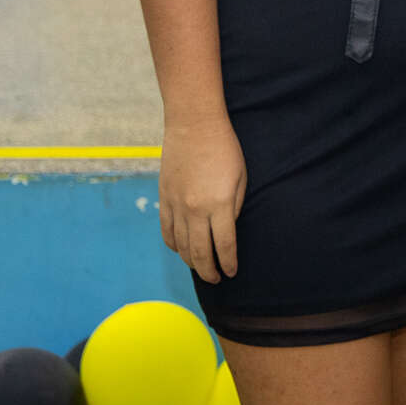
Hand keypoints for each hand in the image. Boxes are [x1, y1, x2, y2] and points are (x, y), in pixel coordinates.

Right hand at [157, 116, 246, 283]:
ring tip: (201, 268)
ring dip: (191, 261)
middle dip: (209, 270)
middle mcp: (195, 209)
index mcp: (220, 204)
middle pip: (200, 252)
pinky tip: (181, 251)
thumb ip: (235, 207)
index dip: (228, 263)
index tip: (232, 272)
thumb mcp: (241, 177)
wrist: (194, 125)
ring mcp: (176, 205)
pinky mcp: (164, 199)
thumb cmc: (225, 148)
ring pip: (181, 246)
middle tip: (216, 279)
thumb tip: (227, 230)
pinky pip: (166, 231)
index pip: (224, 245)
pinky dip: (173, 245)